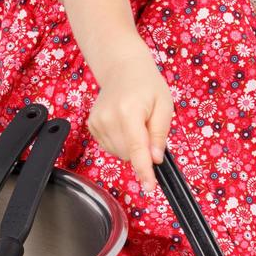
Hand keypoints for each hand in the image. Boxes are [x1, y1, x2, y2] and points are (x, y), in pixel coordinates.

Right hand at [86, 48, 174, 192]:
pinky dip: (121, 142)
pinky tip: (124, 125)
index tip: (149, 187)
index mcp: (129, 110)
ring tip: (136, 122)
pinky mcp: (92, 125)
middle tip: (148, 127)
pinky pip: (110, 147)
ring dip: (131, 147)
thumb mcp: (164, 105)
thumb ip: (160, 133)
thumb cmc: (147, 84)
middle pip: (128, 154)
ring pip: (119, 153)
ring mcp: (97, 122)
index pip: (137, 148)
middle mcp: (109, 117)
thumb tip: (155, 158)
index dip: (144, 170)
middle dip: (142, 150)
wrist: (122, 68)